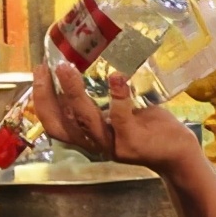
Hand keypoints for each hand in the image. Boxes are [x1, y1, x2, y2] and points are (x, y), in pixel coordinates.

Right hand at [31, 61, 201, 172]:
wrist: (177, 153)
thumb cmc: (146, 128)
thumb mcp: (117, 115)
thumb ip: (100, 100)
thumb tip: (89, 63)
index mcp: (85, 136)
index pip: (52, 123)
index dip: (40, 99)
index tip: (38, 72)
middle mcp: (93, 143)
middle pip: (61, 123)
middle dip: (48, 95)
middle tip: (48, 68)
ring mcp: (112, 145)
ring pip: (86, 119)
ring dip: (73, 92)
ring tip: (68, 69)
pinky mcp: (133, 143)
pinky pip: (120, 118)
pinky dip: (117, 96)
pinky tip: (116, 77)